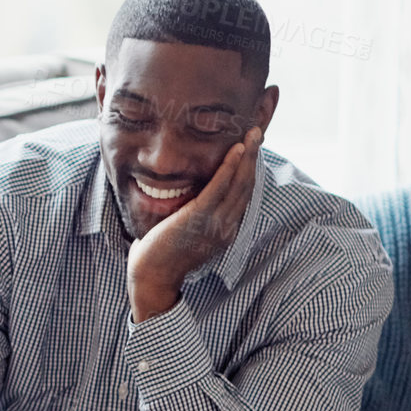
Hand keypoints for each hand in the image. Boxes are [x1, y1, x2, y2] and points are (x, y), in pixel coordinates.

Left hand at [126, 126, 261, 321]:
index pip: (243, 195)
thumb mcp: (188, 232)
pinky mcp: (200, 217)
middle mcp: (227, 227)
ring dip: (248, 156)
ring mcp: (216, 223)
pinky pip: (219, 188)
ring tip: (253, 134)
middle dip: (254, 157)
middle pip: (247, 186)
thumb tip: (194, 196)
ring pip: (239, 184)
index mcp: (226, 230)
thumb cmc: (163, 255)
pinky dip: (230, 167)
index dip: (250, 170)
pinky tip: (237, 149)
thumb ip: (197, 215)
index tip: (252, 150)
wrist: (152, 277)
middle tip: (258, 133)